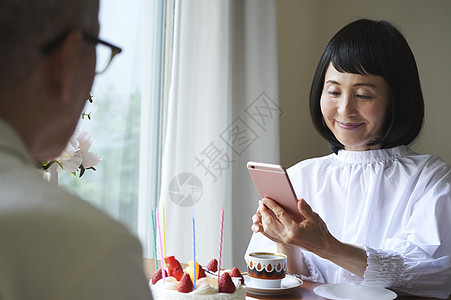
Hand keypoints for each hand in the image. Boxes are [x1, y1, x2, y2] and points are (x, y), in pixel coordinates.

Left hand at [253, 198, 367, 276]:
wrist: (322, 246)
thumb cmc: (319, 232)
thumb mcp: (315, 218)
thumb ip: (306, 209)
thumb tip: (299, 200)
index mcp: (295, 230)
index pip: (280, 215)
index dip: (271, 206)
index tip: (265, 199)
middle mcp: (287, 236)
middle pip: (270, 223)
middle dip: (263, 212)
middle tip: (261, 203)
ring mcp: (285, 240)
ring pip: (268, 229)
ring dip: (263, 219)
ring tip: (262, 209)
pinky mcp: (284, 241)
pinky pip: (271, 234)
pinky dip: (265, 226)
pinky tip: (265, 219)